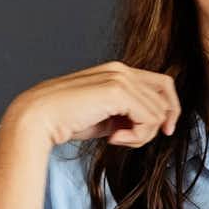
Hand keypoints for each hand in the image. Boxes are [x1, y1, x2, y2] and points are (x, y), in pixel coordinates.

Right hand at [1, 61, 179, 154]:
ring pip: (159, 113)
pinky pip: (150, 120)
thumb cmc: (67, 120)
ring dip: (142, 135)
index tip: (164, 131)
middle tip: (129, 139)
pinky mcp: (117, 92)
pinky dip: (137, 136)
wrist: (38, 119)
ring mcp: (119, 78)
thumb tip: (155, 125)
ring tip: (116, 139)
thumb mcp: (106, 116)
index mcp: (117, 71)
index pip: (162, 85)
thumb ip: (129, 114)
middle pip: (165, 99)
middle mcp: (121, 70)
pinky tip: (113, 139)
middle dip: (154, 126)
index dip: (170, 109)